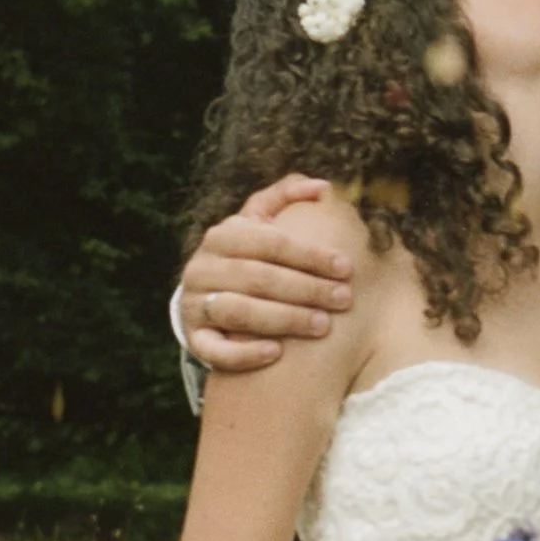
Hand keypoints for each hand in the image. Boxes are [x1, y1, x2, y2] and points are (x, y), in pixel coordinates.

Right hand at [180, 178, 354, 370]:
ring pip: (239, 311)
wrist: (206, 298)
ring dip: (284, 318)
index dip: (310, 254)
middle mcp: (202, 267)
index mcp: (222, 235)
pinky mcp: (193, 338)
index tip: (346, 267)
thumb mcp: (259, 223)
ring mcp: (195, 303)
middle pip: (259, 277)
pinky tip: (275, 353)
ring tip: (322, 324)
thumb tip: (323, 187)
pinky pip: (214, 350)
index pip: (271, 242)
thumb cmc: (248, 257)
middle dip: (306, 288)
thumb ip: (286, 198)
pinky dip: (244, 353)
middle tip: (343, 299)